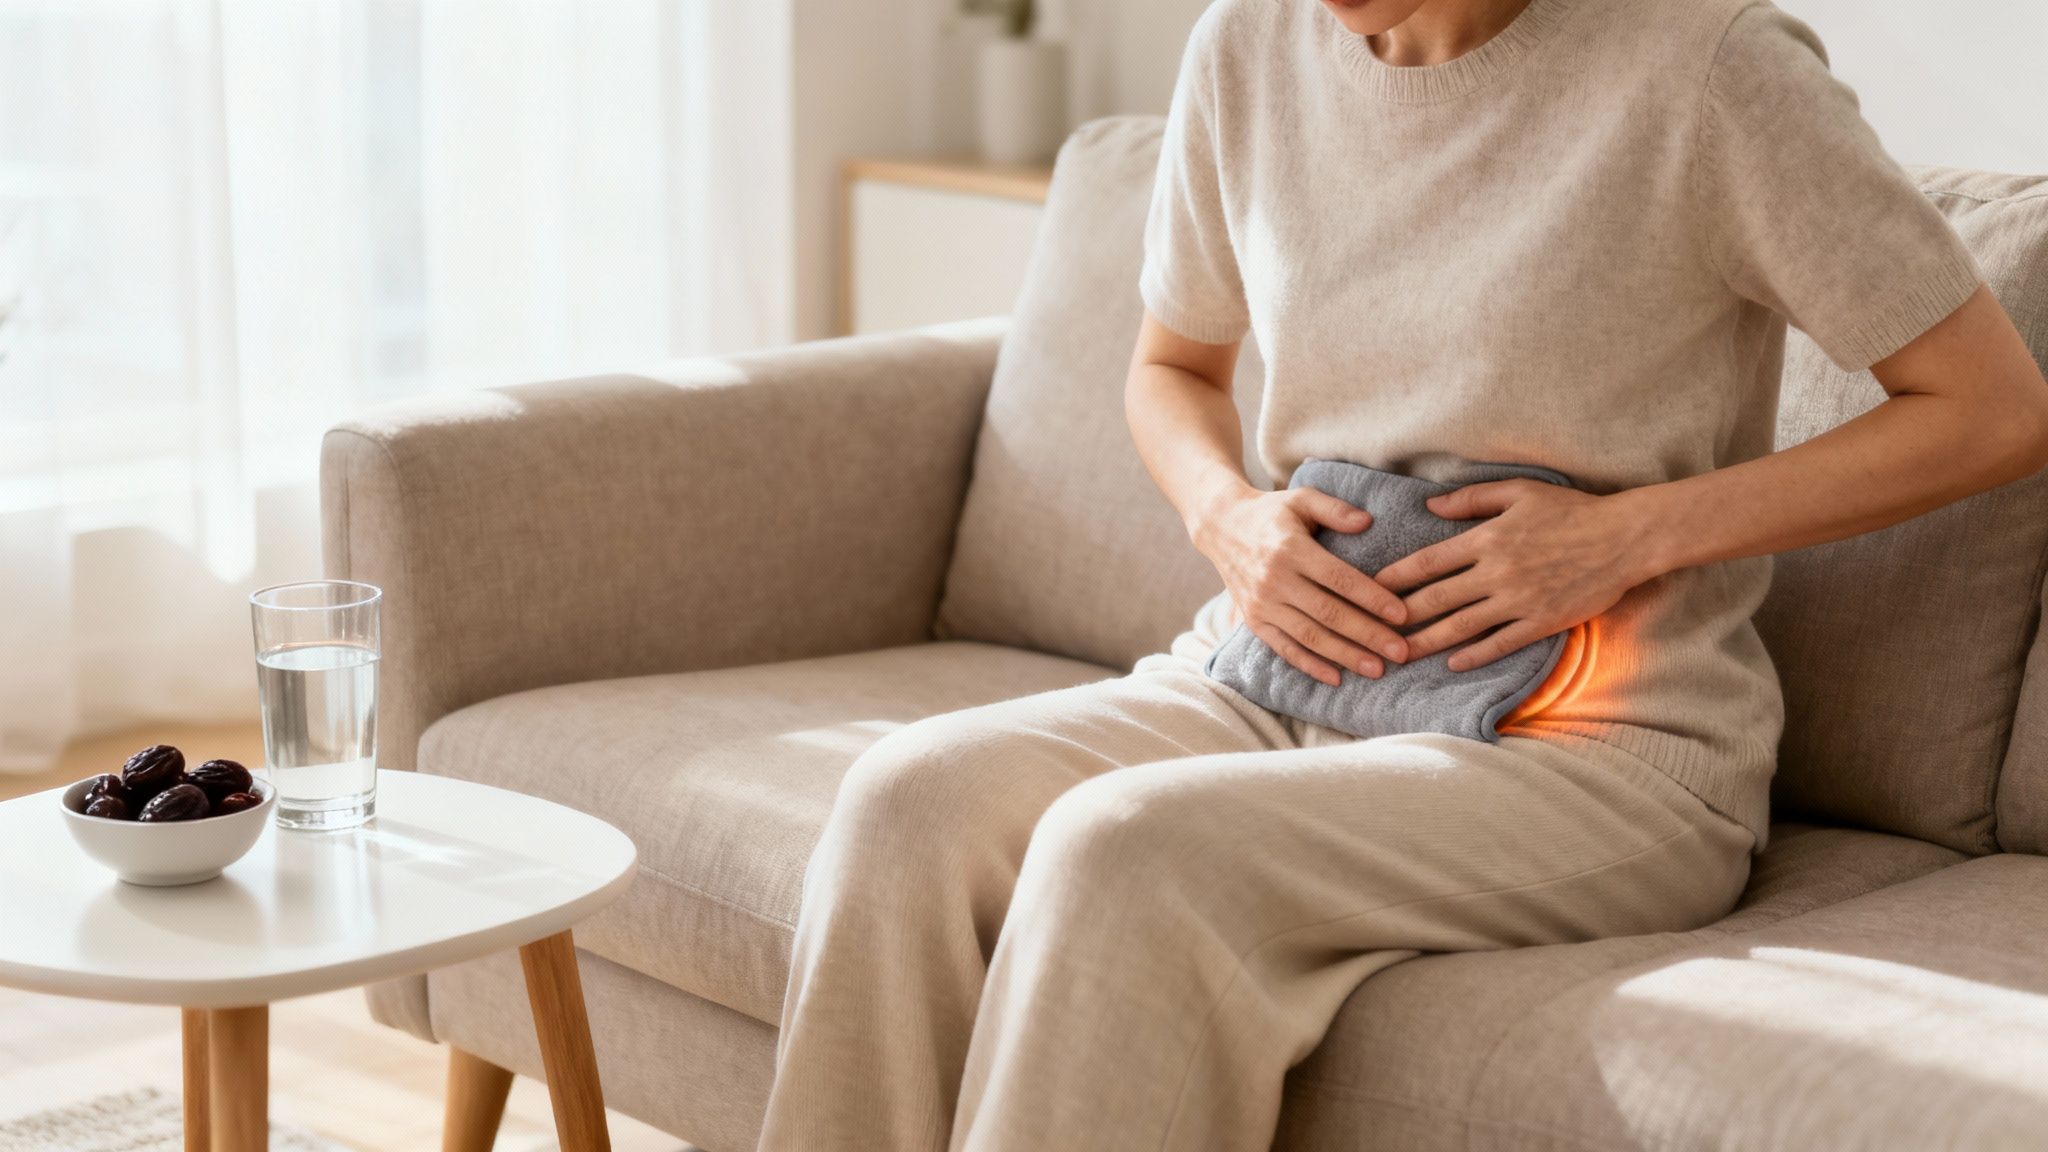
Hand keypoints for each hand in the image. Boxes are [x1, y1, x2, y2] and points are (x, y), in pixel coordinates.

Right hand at [1193, 487, 1409, 685]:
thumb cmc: (1270, 513)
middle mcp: (1274, 579)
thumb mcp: (1301, 499)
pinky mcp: (1253, 620)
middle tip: (1401, 652)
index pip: (1339, 579)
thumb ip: (1334, 509)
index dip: (1372, 598)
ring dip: (1345, 656)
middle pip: (1329, 613)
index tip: (1402, 614)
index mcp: (1291, 549)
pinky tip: (1336, 679)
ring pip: (1309, 636)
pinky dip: (1310, 666)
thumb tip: (1367, 522)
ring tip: (1377, 670)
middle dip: (1368, 635)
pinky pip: (1284, 648)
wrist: (1220, 527)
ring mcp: (1262, 603)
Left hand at [1375, 480, 1656, 670]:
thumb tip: (1429, 507)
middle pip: (1436, 599)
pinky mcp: (1542, 621)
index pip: (1428, 562)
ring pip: (1461, 626)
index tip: (1371, 590)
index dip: (1395, 578)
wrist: (1624, 538)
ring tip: (1401, 654)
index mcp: (1486, 539)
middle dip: (1400, 617)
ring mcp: (1519, 600)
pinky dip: (1474, 654)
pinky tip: (1453, 662)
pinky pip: (1500, 642)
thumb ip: (1471, 500)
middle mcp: (1496, 572)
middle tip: (1372, 631)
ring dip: (1427, 642)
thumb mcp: (1519, 492)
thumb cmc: (1572, 510)